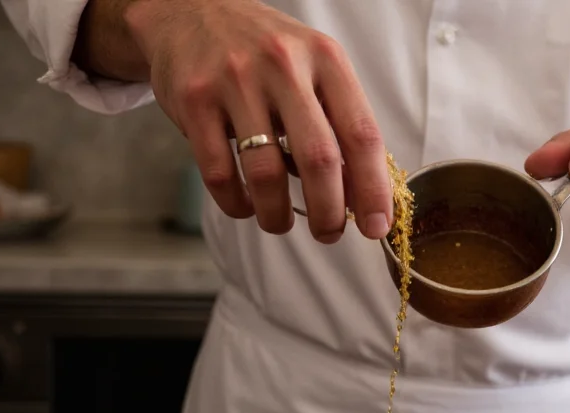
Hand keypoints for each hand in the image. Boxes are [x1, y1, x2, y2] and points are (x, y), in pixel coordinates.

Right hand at [124, 0, 391, 243]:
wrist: (192, 11)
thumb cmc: (267, 54)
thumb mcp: (314, 69)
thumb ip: (338, 123)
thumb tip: (362, 195)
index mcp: (326, 59)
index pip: (362, 134)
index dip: (373, 189)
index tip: (376, 226)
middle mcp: (283, 64)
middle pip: (319, 158)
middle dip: (329, 212)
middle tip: (329, 233)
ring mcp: (236, 80)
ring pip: (266, 173)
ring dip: (278, 215)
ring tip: (281, 223)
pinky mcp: (195, 99)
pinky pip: (219, 173)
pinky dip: (236, 203)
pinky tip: (246, 205)